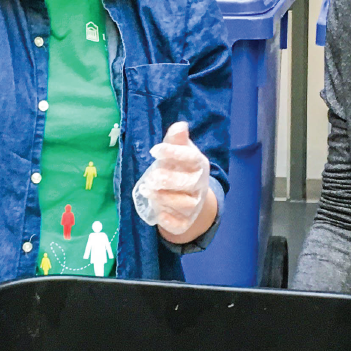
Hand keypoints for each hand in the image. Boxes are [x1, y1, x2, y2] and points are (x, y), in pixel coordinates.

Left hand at [132, 121, 211, 236]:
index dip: (173, 153)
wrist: (190, 196)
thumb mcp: (179, 152)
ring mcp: (195, 205)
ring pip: (185, 205)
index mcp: (199, 165)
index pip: (192, 158)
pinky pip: (180, 224)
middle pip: (189, 183)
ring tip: (150, 192)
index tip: (155, 150)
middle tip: (152, 177)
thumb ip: (176, 140)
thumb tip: (179, 126)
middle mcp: (200, 185)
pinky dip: (169, 220)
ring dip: (166, 198)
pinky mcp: (185, 221)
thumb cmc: (180, 168)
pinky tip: (158, 213)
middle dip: (169, 180)